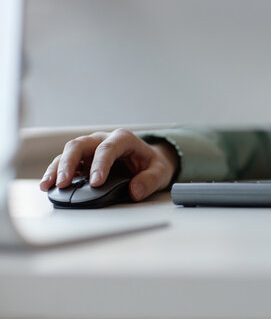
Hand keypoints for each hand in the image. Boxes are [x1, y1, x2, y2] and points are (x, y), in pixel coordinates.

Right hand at [39, 129, 177, 200]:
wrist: (150, 162)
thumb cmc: (153, 164)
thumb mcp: (160, 172)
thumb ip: (150, 180)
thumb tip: (134, 191)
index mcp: (123, 139)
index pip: (108, 148)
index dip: (100, 164)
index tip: (96, 182)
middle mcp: (103, 140)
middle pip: (80, 145)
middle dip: (70, 163)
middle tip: (64, 182)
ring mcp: (91, 149)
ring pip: (68, 152)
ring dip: (57, 168)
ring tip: (49, 186)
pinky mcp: (83, 160)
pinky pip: (66, 163)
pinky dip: (56, 173)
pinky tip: (49, 186)